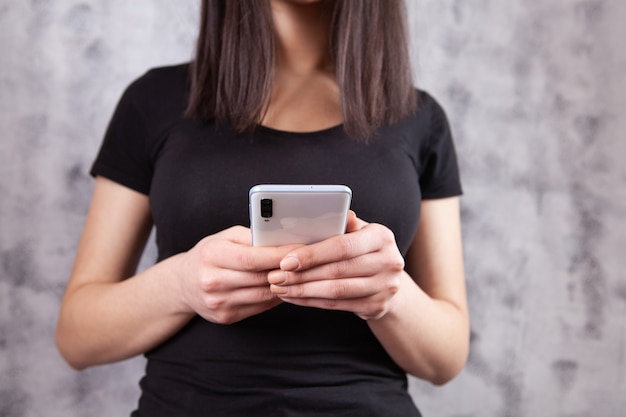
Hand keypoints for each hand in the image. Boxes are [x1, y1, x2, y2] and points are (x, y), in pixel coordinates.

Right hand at [176, 226, 298, 323]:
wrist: (183, 284)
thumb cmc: (209, 255)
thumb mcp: (224, 237)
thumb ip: (250, 237)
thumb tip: (281, 238)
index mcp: (211, 255)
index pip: (251, 258)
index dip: (279, 255)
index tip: (300, 250)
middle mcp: (212, 280)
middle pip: (259, 278)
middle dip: (286, 270)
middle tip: (307, 263)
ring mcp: (218, 302)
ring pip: (263, 295)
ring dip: (284, 286)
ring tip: (298, 274)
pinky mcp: (226, 317)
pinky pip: (259, 307)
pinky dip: (274, 297)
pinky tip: (283, 287)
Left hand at [268, 212, 404, 319]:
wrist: (389, 280)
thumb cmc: (364, 249)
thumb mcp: (358, 231)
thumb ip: (343, 224)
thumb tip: (330, 211)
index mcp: (382, 236)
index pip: (342, 246)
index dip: (313, 254)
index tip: (286, 260)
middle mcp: (389, 261)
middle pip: (337, 270)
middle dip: (301, 274)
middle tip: (275, 276)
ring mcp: (385, 287)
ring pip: (336, 291)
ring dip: (303, 290)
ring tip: (280, 288)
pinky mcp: (377, 306)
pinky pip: (337, 305)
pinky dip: (312, 301)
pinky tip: (294, 297)